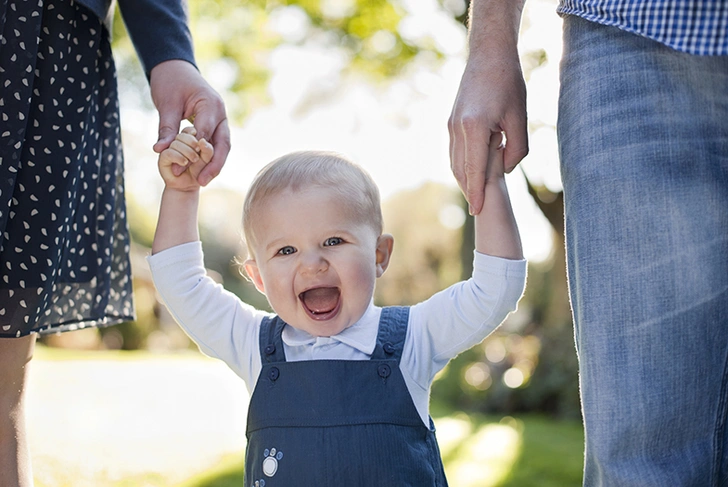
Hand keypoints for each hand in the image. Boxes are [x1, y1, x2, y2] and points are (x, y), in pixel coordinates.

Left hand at [150, 60, 229, 186]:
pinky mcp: (215, 123)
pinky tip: (202, 170)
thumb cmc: (170, 82)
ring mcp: (221, 119)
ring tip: (203, 181)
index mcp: (211, 105)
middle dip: (214, 165)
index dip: (193, 154)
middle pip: (223, 144)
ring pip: (223, 145)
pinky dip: (211, 156)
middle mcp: (221, 113)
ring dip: (215, 164)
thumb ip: (166, 128)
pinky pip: (216, 143)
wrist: (175, 68)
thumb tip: (159, 150)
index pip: (205, 134)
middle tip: (202, 182)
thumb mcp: (166, 104)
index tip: (178, 169)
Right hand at [448, 54, 527, 214]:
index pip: (475, 170)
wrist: (489, 56)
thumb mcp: (520, 118)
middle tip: (479, 209)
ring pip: (455, 161)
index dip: (477, 193)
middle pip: (461, 170)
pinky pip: (454, 151)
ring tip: (475, 195)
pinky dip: (462, 165)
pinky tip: (471, 172)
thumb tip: (505, 170)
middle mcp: (457, 128)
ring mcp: (451, 125)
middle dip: (469, 190)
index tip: (478, 211)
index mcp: (475, 128)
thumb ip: (516, 149)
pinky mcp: (451, 121)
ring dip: (464, 179)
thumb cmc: (509, 84)